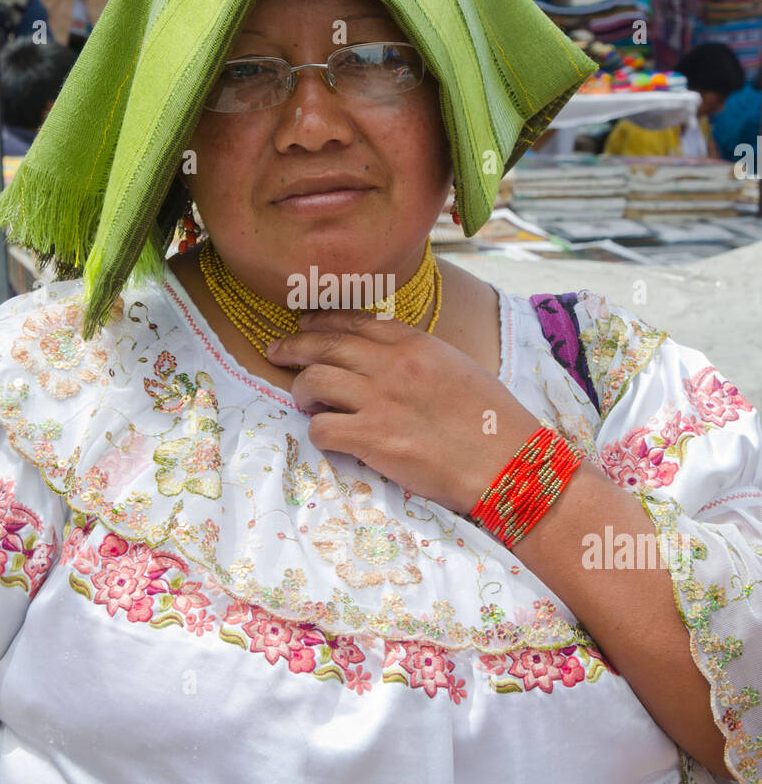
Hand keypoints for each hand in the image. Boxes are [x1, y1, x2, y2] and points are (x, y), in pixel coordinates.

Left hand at [266, 311, 539, 513]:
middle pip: (323, 344)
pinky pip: (321, 428)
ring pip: (313, 380)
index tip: (304, 324)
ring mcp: (379, 400)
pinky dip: (317, 430)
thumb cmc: (492, 419)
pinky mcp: (373, 439)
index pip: (353, 321)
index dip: (321, 321)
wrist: (508, 461)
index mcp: (414, 343)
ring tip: (303, 401)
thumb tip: (381, 358)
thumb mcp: (455, 367)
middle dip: (293, 346)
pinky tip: (326, 434)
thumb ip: (415, 357)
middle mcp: (391, 364)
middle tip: (275, 350)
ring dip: (300, 390)